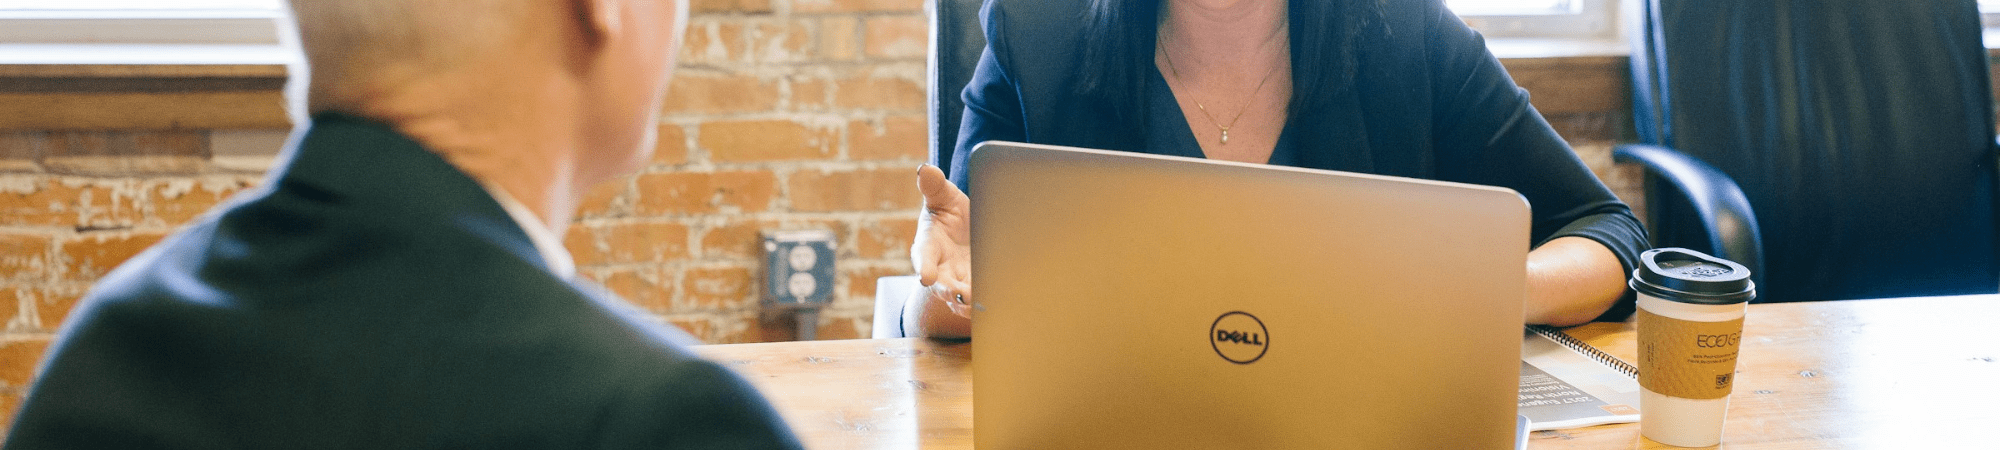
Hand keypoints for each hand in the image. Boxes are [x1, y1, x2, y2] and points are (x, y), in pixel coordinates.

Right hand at [911, 165, 973, 319]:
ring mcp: (959, 282)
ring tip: (982, 301)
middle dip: (950, 291)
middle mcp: (941, 269)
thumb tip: (925, 169)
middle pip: (941, 285)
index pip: (923, 257)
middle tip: (960, 294)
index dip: (924, 267)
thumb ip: (934, 186)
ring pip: (960, 299)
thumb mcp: (943, 196)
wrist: (968, 232)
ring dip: (970, 302)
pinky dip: (987, 302)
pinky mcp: (977, 289)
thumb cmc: (949, 213)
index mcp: (928, 246)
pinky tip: (1001, 300)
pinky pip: (980, 300)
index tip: (926, 277)